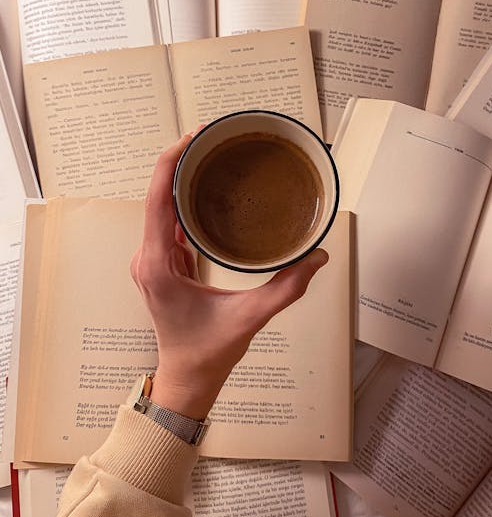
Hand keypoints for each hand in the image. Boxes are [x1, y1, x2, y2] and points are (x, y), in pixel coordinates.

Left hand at [130, 133, 327, 418]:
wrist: (186, 379)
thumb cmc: (208, 353)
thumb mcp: (250, 318)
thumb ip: (287, 289)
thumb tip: (317, 257)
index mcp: (158, 264)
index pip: (156, 199)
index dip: (169, 162)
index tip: (191, 138)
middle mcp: (148, 258)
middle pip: (156, 196)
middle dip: (178, 162)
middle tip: (208, 137)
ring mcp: (152, 261)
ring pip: (161, 208)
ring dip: (179, 180)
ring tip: (207, 154)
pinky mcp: (161, 265)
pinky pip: (167, 223)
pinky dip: (181, 201)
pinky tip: (201, 189)